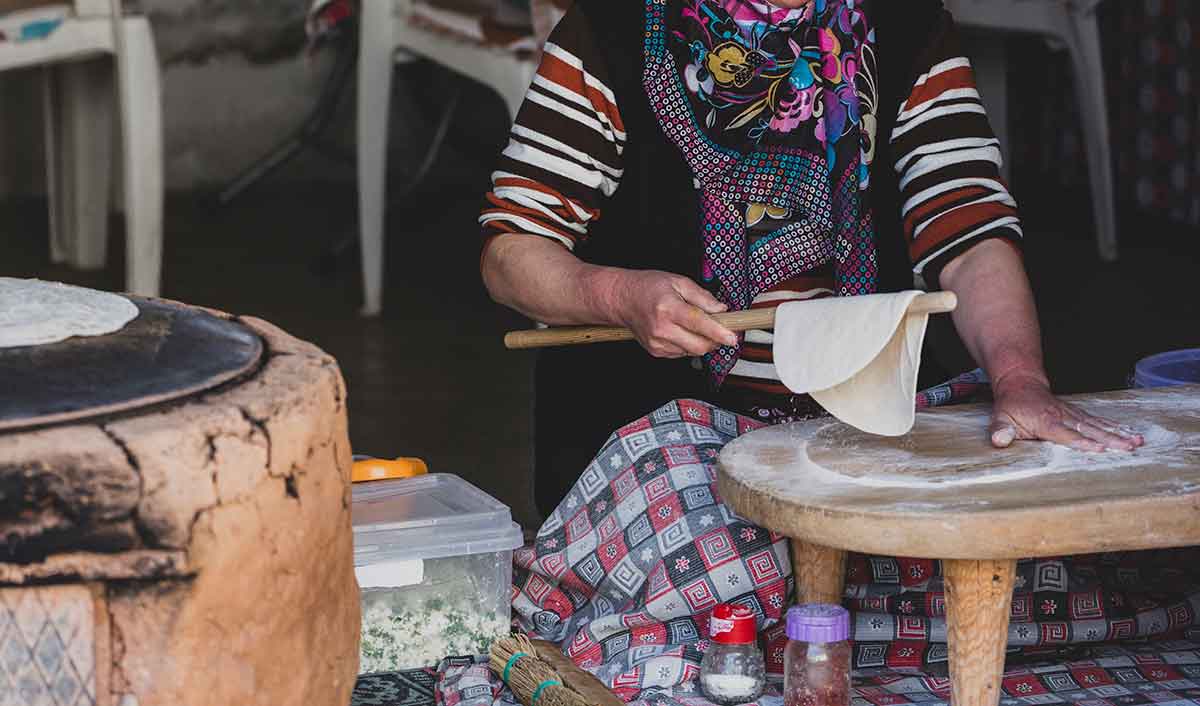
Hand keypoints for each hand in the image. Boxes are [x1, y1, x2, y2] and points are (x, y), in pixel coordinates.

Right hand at [611, 270, 737, 358]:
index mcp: (669, 308)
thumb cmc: (648, 287)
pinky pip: (682, 353)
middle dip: (715, 341)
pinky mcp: (656, 352)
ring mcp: (658, 343)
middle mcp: (662, 329)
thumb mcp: (678, 281)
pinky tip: (681, 330)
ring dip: (701, 341)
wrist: (622, 300)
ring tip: (693, 324)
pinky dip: (688, 344)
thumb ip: (702, 296)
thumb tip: (721, 310)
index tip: (733, 338)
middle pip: (699, 346)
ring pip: (692, 352)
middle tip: (721, 329)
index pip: (699, 324)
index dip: (719, 332)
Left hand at [989, 373, 1145, 451]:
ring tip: (1138, 441)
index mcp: (1045, 422)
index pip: (1066, 435)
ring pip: (1098, 424)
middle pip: (1090, 430)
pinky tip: (1129, 433)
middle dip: (1111, 439)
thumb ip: (1000, 431)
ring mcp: (1072, 414)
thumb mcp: (1000, 418)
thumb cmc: (1011, 406)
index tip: (1100, 449)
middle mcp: (1063, 417)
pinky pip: (1098, 420)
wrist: (1020, 383)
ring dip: (1119, 433)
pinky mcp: (1077, 413)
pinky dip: (1115, 426)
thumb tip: (999, 440)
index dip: (1083, 442)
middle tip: (1130, 447)